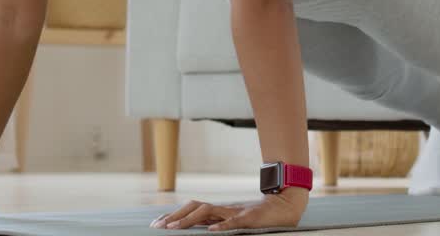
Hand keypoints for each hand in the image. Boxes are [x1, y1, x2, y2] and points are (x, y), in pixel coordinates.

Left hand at [149, 189, 307, 230]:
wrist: (282, 207)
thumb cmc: (257, 218)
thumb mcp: (232, 221)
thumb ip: (215, 223)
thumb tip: (196, 228)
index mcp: (218, 211)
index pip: (191, 209)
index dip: (173, 215)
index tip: (156, 223)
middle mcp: (223, 209)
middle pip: (194, 207)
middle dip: (175, 216)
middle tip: (159, 226)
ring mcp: (235, 212)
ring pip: (208, 212)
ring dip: (190, 220)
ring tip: (175, 228)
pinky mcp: (249, 218)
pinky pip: (233, 223)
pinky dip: (222, 227)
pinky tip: (211, 232)